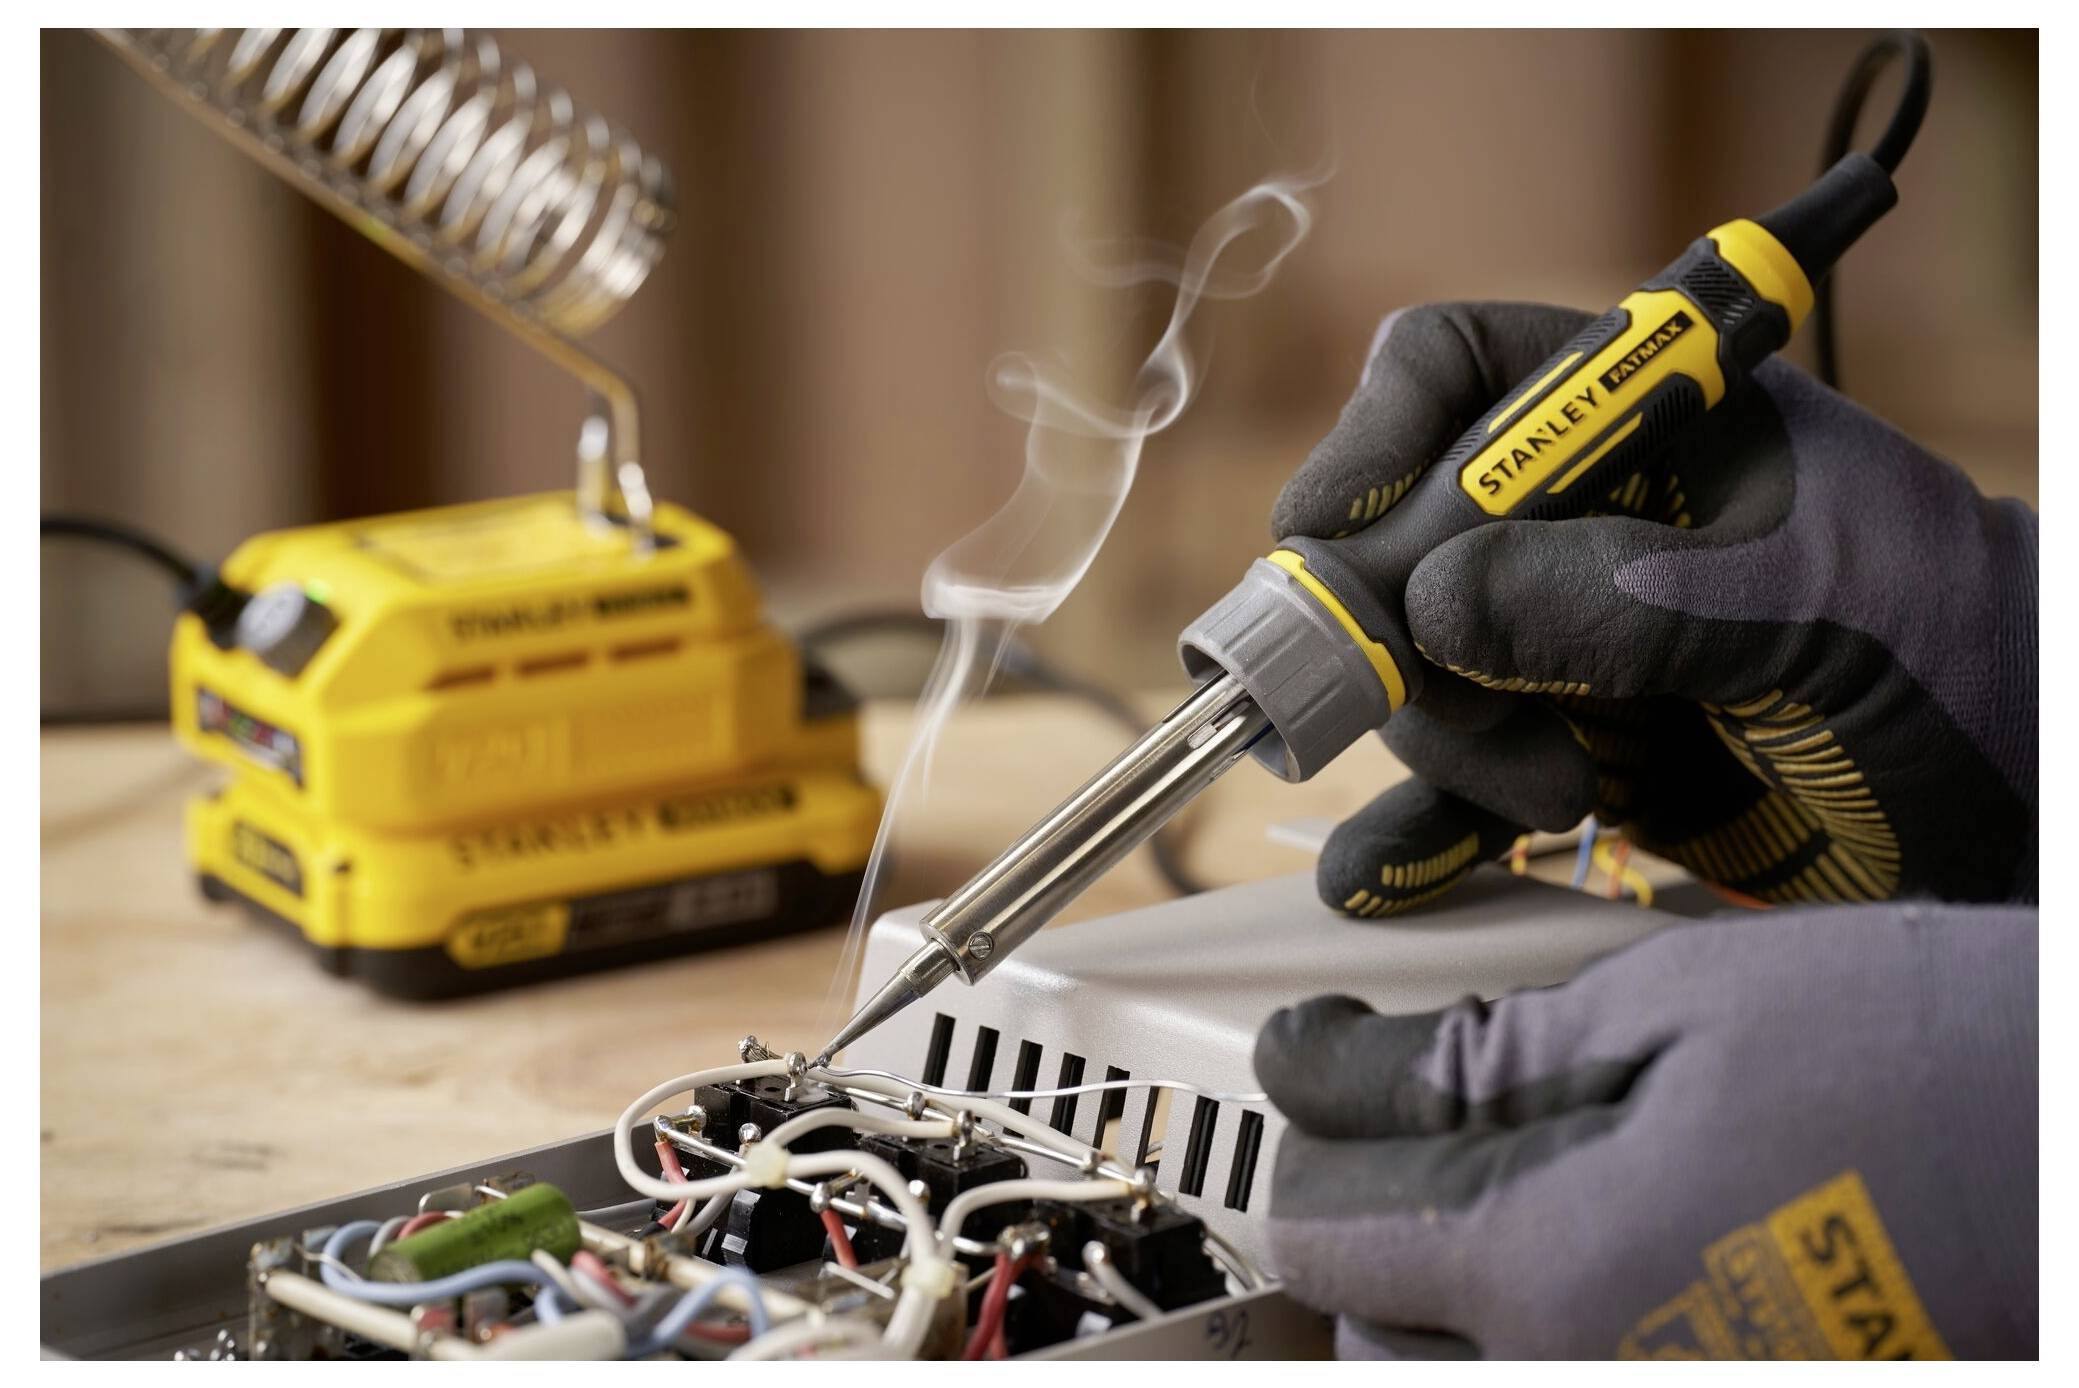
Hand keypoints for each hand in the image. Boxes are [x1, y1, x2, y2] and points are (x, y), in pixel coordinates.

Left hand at [1252, 902, 2036, 1358]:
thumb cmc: (1917, 1060)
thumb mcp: (1675, 1006)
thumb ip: (1477, 1058)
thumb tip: (1319, 1070)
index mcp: (1549, 1270)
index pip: (1322, 1235)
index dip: (1310, 1131)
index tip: (1328, 1058)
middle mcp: (1580, 1382)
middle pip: (1367, 1346)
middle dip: (1364, 1241)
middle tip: (1410, 1137)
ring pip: (1448, 1386)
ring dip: (1437, 1312)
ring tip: (1496, 1200)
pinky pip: (1557, 1382)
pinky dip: (1532, 1337)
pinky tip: (1595, 1250)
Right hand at [1277, 303, 2036, 915]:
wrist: (2026, 803)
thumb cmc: (1962, 652)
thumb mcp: (1806, 600)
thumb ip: (1621, 596)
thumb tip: (1427, 603)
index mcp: (1644, 414)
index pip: (1454, 374)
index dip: (1375, 440)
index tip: (1330, 530)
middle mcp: (1582, 517)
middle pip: (1399, 541)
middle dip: (1402, 632)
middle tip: (1446, 704)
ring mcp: (1566, 639)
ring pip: (1414, 671)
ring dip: (1446, 744)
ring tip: (1561, 790)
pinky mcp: (1570, 752)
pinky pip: (1451, 785)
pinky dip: (1411, 830)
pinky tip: (1384, 873)